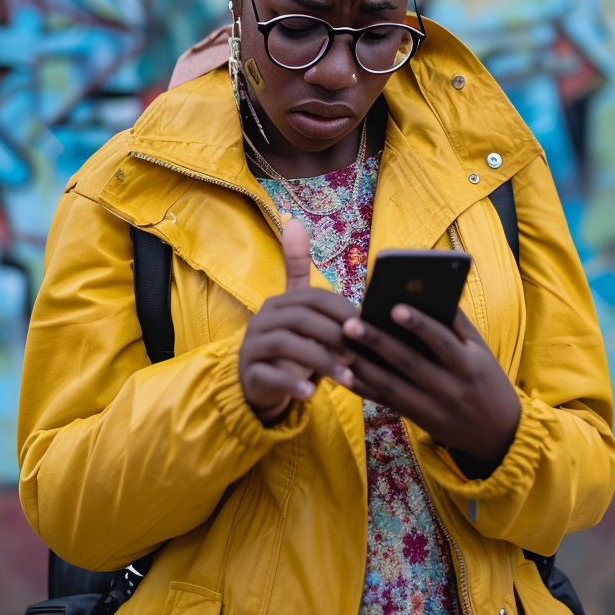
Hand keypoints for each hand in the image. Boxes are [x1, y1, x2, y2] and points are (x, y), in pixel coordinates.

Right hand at [239, 218, 357, 422]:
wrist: (258, 383)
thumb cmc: (289, 343)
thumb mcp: (297, 309)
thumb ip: (299, 271)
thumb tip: (294, 221)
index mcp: (280, 301)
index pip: (312, 297)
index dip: (340, 310)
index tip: (364, 326)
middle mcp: (263, 319)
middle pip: (301, 318)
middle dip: (333, 335)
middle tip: (358, 354)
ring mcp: (253, 346)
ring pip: (287, 346)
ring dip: (320, 361)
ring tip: (346, 377)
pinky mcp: (250, 372)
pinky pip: (270, 375)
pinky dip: (292, 382)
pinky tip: (310, 393)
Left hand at [342, 305, 520, 468]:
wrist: (500, 434)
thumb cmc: (488, 380)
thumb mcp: (482, 352)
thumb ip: (457, 324)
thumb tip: (428, 293)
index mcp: (468, 365)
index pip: (440, 341)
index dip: (418, 324)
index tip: (394, 307)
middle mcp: (448, 387)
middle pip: (408, 362)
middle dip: (377, 342)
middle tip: (350, 324)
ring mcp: (431, 407)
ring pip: (391, 386)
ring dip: (364, 366)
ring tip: (341, 347)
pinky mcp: (418, 419)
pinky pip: (387, 403)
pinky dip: (365, 390)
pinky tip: (344, 375)